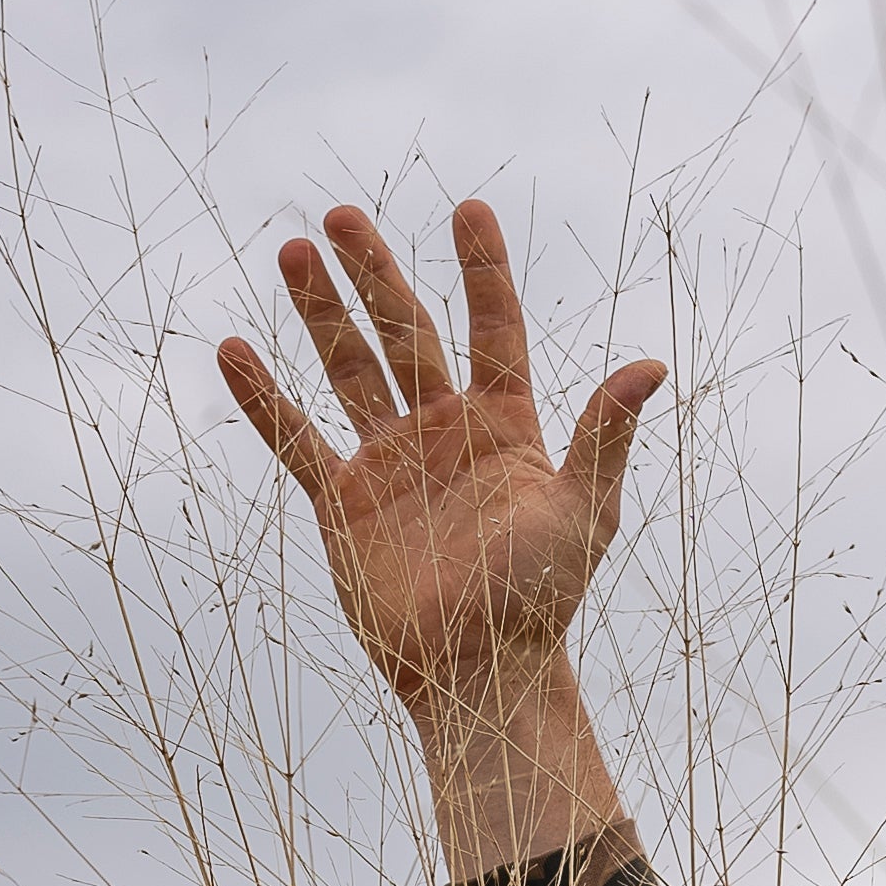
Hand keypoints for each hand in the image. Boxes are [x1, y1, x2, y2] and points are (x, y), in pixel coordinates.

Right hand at [217, 199, 663, 869]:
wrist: (477, 675)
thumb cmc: (540, 602)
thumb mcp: (583, 513)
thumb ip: (605, 436)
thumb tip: (651, 365)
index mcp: (506, 427)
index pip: (493, 329)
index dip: (483, 270)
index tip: (468, 210)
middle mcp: (444, 433)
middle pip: (405, 331)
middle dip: (374, 272)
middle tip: (339, 213)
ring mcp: (389, 464)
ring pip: (348, 369)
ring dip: (319, 311)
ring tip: (290, 249)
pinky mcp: (342, 504)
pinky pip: (296, 439)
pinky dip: (263, 398)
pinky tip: (234, 349)